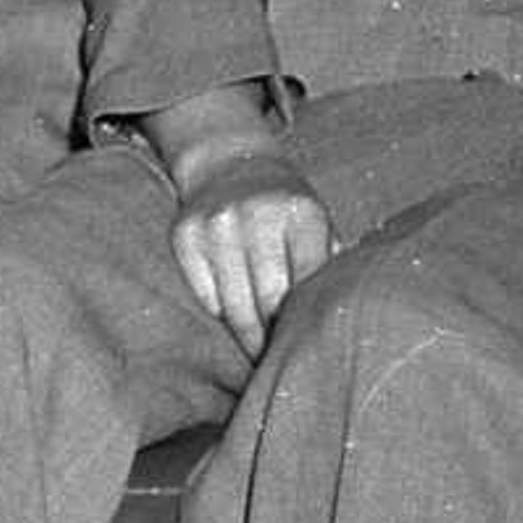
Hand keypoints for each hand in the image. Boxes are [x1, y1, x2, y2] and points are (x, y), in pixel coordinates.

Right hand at [149, 91, 329, 355]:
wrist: (229, 162)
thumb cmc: (287, 210)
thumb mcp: (319, 227)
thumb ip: (330, 272)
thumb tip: (338, 332)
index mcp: (302, 214)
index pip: (306, 287)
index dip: (307, 326)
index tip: (309, 351)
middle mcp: (256, 215)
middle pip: (269, 304)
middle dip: (277, 339)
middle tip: (284, 360)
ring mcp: (216, 224)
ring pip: (235, 309)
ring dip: (250, 338)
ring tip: (262, 352)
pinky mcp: (184, 235)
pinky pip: (206, 299)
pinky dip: (222, 314)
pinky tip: (235, 316)